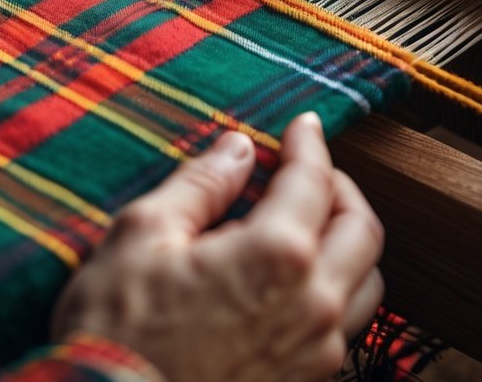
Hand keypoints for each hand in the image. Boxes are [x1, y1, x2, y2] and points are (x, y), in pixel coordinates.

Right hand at [51, 112, 383, 381]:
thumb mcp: (144, 233)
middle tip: (308, 172)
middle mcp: (312, 306)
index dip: (309, 144)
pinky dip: (333, 289)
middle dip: (340, 189)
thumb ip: (202, 184)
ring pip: (364, 284)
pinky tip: (293, 282)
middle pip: (361, 230)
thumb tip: (237, 149)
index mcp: (277, 256)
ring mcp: (313, 356)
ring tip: (308, 225)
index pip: (313, 181)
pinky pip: (342, 329)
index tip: (303, 126)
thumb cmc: (116, 330)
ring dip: (346, 243)